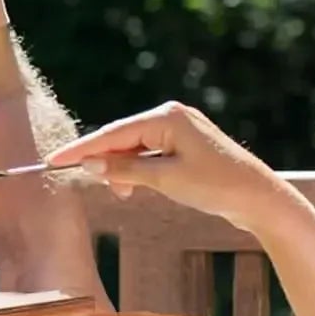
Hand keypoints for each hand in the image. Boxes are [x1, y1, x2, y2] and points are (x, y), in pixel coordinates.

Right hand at [45, 102, 287, 233]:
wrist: (260, 199)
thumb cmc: (216, 186)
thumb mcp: (165, 180)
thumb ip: (125, 170)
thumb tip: (90, 164)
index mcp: (166, 117)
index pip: (112, 133)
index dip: (81, 149)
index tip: (54, 160)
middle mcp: (171, 116)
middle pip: (121, 139)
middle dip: (105, 164)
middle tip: (97, 187)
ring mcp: (179, 129)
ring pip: (134, 148)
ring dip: (124, 171)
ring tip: (126, 195)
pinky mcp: (185, 145)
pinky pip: (150, 154)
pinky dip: (139, 171)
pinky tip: (137, 188)